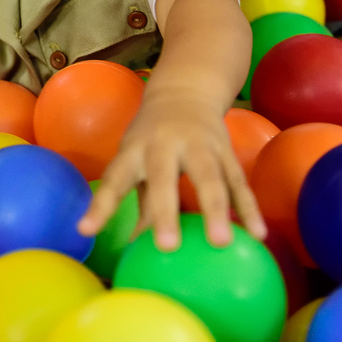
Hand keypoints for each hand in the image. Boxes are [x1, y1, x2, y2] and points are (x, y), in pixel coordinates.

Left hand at [77, 92, 265, 251]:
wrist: (185, 91)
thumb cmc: (152, 138)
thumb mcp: (137, 161)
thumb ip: (139, 203)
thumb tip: (134, 249)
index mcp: (135, 149)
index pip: (115, 178)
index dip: (100, 205)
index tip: (85, 230)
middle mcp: (164, 144)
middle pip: (164, 176)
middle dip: (165, 211)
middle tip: (166, 246)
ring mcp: (199, 145)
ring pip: (209, 176)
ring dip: (216, 209)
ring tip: (220, 242)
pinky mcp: (226, 149)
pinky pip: (238, 180)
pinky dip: (248, 207)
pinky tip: (256, 233)